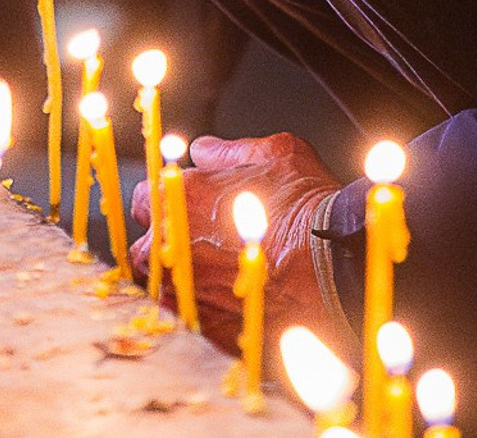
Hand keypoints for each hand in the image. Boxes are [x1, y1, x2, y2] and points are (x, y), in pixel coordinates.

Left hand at [130, 133, 340, 349]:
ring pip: (164, 289)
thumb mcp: (272, 154)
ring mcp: (186, 291)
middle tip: (202, 244)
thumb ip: (228, 151)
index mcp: (178, 199)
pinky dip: (205, 312)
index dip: (167, 203)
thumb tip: (206, 150)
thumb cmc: (304, 208)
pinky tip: (231, 303)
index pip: (144, 199)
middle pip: (146, 248)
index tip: (185, 208)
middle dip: (167, 246)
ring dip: (183, 282)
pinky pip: (191, 320)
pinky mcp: (206, 326)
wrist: (332, 263)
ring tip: (217, 278)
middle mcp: (171, 247)